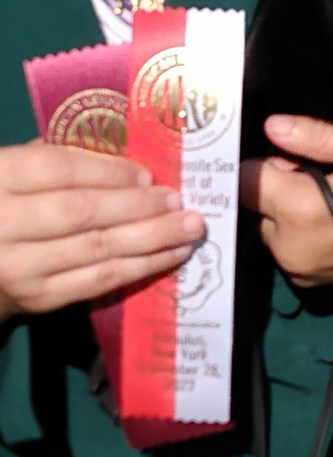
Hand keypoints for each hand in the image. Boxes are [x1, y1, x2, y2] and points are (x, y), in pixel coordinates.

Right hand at [0, 142, 205, 322]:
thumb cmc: (11, 204)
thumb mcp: (22, 172)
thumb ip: (65, 158)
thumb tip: (132, 158)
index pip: (59, 169)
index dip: (109, 172)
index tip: (148, 175)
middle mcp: (4, 223)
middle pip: (83, 212)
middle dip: (139, 206)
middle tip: (179, 201)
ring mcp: (20, 266)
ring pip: (98, 249)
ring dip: (153, 238)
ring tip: (190, 228)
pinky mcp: (40, 298)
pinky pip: (100, 281)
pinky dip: (142, 267)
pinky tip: (172, 254)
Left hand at [239, 115, 332, 286]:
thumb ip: (316, 140)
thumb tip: (273, 126)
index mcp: (301, 211)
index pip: (244, 179)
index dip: (263, 161)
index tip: (289, 154)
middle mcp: (290, 248)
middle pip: (255, 204)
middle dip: (277, 185)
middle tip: (323, 175)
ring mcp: (300, 272)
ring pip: (270, 227)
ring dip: (287, 210)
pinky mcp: (311, 285)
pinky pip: (287, 246)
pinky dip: (299, 231)